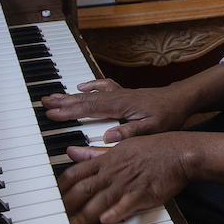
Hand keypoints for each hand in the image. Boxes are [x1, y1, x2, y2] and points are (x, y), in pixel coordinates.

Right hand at [41, 79, 191, 140]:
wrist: (180, 100)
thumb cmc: (168, 116)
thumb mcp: (153, 129)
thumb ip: (131, 133)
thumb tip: (108, 137)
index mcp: (121, 105)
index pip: (89, 109)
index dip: (69, 112)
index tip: (52, 114)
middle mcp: (117, 96)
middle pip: (84, 99)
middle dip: (62, 102)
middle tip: (43, 103)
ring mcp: (119, 93)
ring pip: (90, 93)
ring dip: (70, 95)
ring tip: (53, 96)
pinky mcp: (123, 93)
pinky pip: (102, 87)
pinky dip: (89, 86)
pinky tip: (80, 87)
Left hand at [57, 134, 197, 223]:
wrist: (178, 153)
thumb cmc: (151, 149)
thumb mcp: (120, 146)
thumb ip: (94, 152)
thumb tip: (72, 151)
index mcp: (106, 160)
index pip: (75, 174)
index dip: (60, 188)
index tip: (50, 199)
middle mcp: (112, 172)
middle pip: (83, 189)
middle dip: (66, 205)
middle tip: (53, 220)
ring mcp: (127, 183)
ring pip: (100, 200)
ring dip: (84, 215)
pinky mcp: (143, 193)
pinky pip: (127, 203)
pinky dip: (116, 211)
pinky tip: (105, 220)